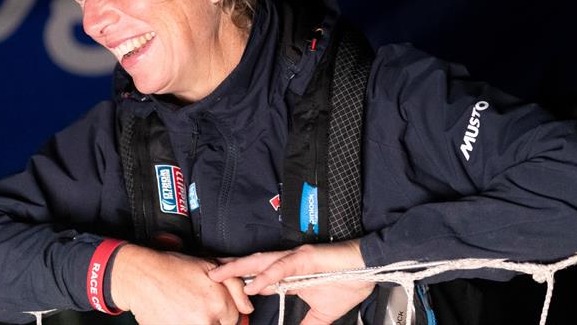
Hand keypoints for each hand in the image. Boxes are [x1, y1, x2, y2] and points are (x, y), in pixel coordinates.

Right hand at [110, 244, 253, 323]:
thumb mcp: (208, 266)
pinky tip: (179, 315)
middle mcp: (207, 320)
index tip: (213, 305)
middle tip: (196, 305)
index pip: (236, 317)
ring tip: (187, 310)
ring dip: (201, 320)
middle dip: (213, 318)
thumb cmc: (172, 268)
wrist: (141, 276)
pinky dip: (185, 323)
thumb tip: (248, 307)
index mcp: (219, 303)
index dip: (225, 310)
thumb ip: (234, 285)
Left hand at [208, 240, 373, 324]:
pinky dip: (266, 275)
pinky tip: (253, 283)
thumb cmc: (347, 283)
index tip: (219, 285)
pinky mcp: (306, 258)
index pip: (257, 275)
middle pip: (252, 265)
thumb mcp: (322, 312)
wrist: (368, 270)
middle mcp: (287, 263)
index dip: (238, 278)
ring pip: (260, 262)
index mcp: (288, 274)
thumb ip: (306, 323)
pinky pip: (282, 267)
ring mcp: (295, 259)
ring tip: (220, 275)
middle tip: (208, 276)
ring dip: (239, 268)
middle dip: (229, 270)